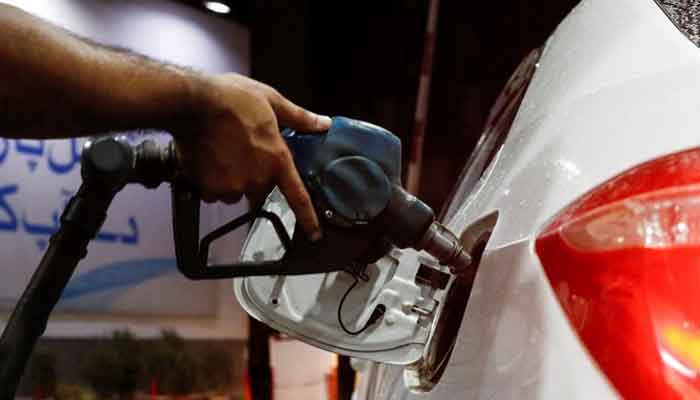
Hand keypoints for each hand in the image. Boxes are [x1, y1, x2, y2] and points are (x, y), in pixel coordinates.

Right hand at [173, 73, 329, 240]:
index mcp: (276, 159)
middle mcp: (257, 178)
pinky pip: (213, 192)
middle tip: (241, 150)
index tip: (314, 234)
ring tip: (222, 152)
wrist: (194, 102)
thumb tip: (323, 123)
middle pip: (259, 188)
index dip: (308, 218)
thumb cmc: (232, 98)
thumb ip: (299, 118)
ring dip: (231, 179)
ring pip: (235, 191)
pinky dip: (211, 181)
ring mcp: (233, 186)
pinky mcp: (210, 188)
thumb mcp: (272, 100)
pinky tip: (208, 159)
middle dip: (253, 174)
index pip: (297, 196)